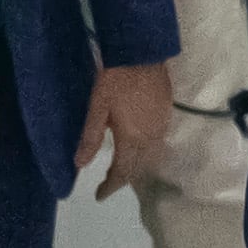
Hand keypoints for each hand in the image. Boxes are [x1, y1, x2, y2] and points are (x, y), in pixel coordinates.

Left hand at [82, 58, 174, 196]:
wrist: (142, 52)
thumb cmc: (116, 79)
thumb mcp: (97, 107)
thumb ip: (90, 137)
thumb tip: (80, 165)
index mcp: (132, 138)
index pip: (123, 171)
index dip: (111, 186)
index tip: (99, 195)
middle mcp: (151, 137)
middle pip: (140, 167)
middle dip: (124, 178)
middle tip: (108, 182)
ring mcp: (162, 125)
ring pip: (151, 156)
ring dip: (136, 165)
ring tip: (121, 167)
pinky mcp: (167, 113)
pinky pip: (157, 142)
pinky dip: (145, 151)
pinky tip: (137, 145)